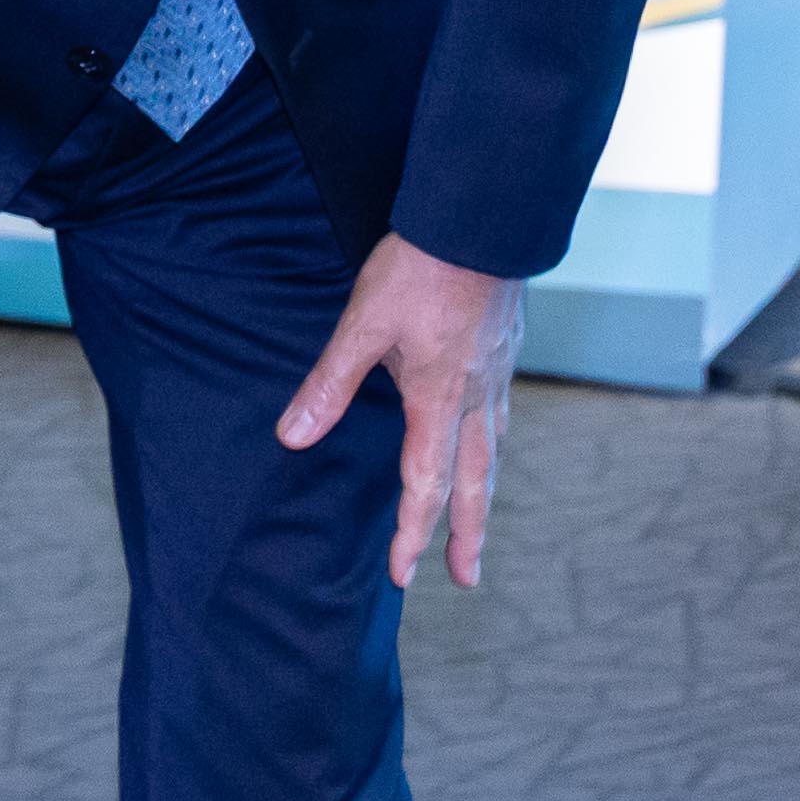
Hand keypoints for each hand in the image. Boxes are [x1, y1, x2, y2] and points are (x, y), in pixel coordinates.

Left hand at [278, 236, 525, 590]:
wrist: (482, 220)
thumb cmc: (421, 267)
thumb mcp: (364, 323)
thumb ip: (330, 383)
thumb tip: (293, 436)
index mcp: (440, 400)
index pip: (425, 486)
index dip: (412, 535)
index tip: (402, 575)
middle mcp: (477, 398)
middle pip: (475, 484)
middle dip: (468, 536)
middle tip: (468, 580)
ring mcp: (497, 376)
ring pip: (495, 452)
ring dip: (486, 496)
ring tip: (480, 523)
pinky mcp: (506, 351)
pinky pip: (502, 417)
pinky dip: (494, 447)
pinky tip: (488, 440)